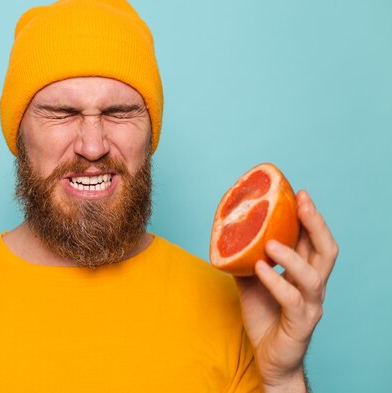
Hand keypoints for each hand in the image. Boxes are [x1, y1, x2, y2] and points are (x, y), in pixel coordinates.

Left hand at [234, 190, 337, 391]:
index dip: (309, 217)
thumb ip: (243, 260)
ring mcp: (310, 305)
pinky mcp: (300, 323)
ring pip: (313, 275)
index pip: (313, 240)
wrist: (268, 358)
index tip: (297, 193)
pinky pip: (292, 299)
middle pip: (325, 250)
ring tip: (270, 242)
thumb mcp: (250, 282)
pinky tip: (259, 268)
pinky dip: (275, 282)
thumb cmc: (264, 317)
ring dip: (291, 255)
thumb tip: (226, 235)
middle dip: (314, 224)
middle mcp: (313, 286)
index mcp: (304, 273)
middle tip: (300, 202)